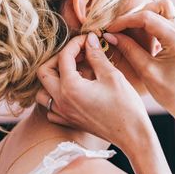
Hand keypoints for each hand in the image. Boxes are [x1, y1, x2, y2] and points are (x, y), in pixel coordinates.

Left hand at [36, 34, 155, 155]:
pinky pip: (51, 109)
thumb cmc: (125, 106)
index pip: (64, 57)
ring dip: (52, 79)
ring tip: (72, 72)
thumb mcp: (112, 76)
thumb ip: (97, 56)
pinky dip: (56, 98)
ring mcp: (63, 114)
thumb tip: (90, 39)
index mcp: (70, 87)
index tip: (87, 40)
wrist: (132, 134)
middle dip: (58, 59)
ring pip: (42, 93)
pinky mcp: (69, 122)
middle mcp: (61, 101)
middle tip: (77, 55)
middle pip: (44, 72)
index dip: (75, 43)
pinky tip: (72, 92)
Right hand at [105, 0, 174, 122]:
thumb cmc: (169, 92)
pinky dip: (158, 18)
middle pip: (158, 7)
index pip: (147, 18)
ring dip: (148, 13)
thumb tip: (110, 35)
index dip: (125, 20)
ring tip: (134, 28)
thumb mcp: (146, 71)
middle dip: (136, 14)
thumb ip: (129, 49)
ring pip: (166, 7)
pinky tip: (147, 30)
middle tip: (121, 28)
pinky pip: (171, 16)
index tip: (110, 28)